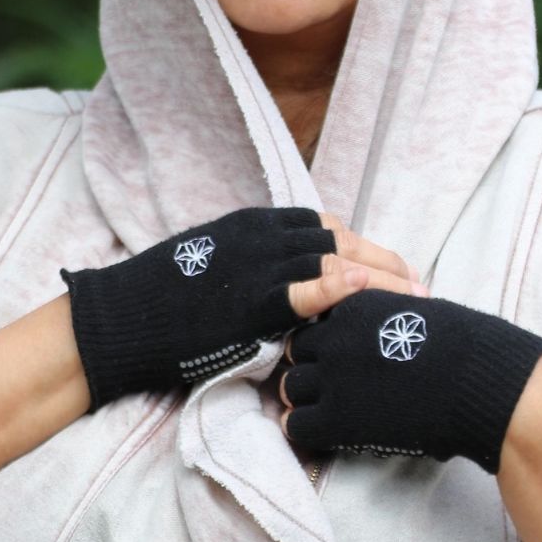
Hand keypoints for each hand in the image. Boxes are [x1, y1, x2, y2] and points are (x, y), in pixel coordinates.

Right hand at [62, 204, 424, 410]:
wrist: (118, 318)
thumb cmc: (160, 301)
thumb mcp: (215, 267)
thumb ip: (253, 266)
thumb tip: (286, 286)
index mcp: (254, 223)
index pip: (327, 227)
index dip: (366, 249)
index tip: (395, 271)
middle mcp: (261, 235)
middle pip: (341, 239)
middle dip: (387, 264)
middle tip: (423, 290)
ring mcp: (255, 264)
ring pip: (335, 259)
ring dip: (381, 278)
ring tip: (417, 300)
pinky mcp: (246, 299)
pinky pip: (301, 288)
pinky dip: (335, 286)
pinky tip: (365, 290)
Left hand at [278, 288, 541, 472]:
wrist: (478, 383)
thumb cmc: (463, 348)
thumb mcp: (417, 312)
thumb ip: (384, 318)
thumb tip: (376, 332)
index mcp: (353, 305)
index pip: (315, 319)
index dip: (326, 341)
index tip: (341, 356)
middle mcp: (333, 336)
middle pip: (295, 352)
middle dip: (310, 367)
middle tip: (333, 386)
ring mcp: (330, 377)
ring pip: (290, 388)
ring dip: (307, 399)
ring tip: (333, 411)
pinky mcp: (334, 417)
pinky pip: (297, 425)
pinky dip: (310, 430)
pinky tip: (332, 432)